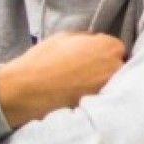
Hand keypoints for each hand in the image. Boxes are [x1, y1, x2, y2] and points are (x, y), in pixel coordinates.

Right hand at [0, 32, 126, 128]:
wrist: (24, 89)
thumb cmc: (42, 60)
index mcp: (109, 47)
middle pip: (119, 67)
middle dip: (107, 69)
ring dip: (102, 84)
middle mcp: (114, 67)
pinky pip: (102, 99)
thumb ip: (87, 39)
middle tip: (87, 73)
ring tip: (82, 86)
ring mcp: (108, 88)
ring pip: (113, 84)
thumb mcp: (66, 37)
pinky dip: (94, 98)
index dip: (104, 54)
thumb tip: (95, 42)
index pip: (117, 50)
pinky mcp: (98, 105)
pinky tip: (79, 96)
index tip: (92, 59)